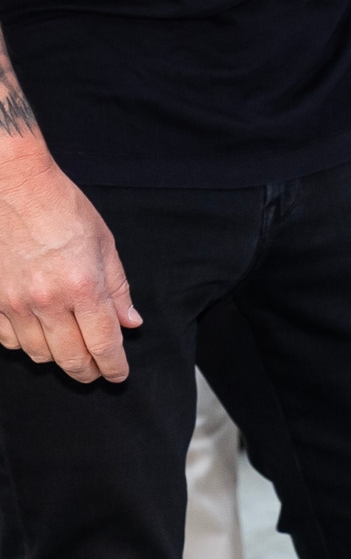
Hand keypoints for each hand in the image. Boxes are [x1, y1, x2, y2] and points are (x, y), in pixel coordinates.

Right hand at [0, 146, 141, 381]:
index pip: (104, 344)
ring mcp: (14, 301)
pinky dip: (23, 343)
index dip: (113, 367)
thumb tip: (130, 322)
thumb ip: (118, 287)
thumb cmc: (60, 205)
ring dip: (56, 358)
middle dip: (88, 371)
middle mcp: (48, 300)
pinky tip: (35, 334)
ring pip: (37, 353)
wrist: (11, 183)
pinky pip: (7, 339)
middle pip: (70, 358)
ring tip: (67, 351)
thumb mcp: (103, 242)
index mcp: (84, 286)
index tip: (117, 375)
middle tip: (95, 371)